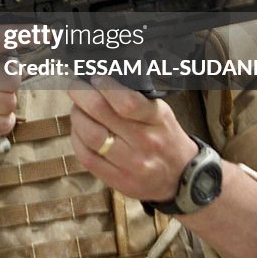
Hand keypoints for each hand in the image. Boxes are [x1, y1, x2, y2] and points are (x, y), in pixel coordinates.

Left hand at [67, 76, 197, 201]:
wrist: (181, 178)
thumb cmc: (165, 137)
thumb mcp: (161, 112)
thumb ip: (135, 97)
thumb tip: (100, 79)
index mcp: (157, 120)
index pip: (127, 102)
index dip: (104, 86)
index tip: (94, 77)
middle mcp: (144, 142)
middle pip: (100, 113)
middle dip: (80, 94)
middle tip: (74, 86)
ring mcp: (130, 164)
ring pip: (89, 135)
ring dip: (76, 115)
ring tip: (78, 108)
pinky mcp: (117, 180)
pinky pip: (85, 156)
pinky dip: (77, 138)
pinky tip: (80, 129)